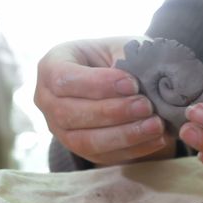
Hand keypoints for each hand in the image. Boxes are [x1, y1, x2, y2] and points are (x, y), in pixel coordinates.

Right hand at [35, 37, 172, 165]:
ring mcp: (59, 128)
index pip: (63, 78)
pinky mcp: (79, 149)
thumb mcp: (123, 47)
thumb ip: (128, 59)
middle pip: (69, 113)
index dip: (97, 84)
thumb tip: (138, 84)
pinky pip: (102, 156)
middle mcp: (46, 100)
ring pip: (84, 141)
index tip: (132, 84)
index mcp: (51, 65)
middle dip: (112, 112)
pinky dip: (132, 149)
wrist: (123, 80)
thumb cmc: (120, 57)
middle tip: (147, 106)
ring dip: (123, 135)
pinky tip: (156, 139)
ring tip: (156, 125)